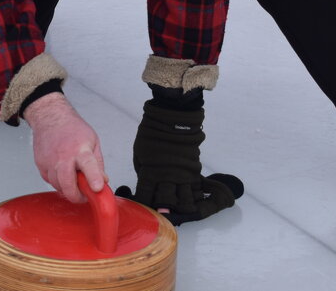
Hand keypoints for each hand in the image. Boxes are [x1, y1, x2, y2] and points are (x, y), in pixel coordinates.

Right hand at [22, 92, 105, 202]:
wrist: (50, 117)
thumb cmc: (72, 128)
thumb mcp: (93, 141)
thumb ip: (98, 163)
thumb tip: (103, 180)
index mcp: (81, 149)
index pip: (89, 166)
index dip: (93, 178)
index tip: (97, 188)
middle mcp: (64, 156)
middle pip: (67, 183)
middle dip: (76, 196)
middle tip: (83, 196)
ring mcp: (50, 161)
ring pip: (58, 186)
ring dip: (67, 188)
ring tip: (73, 179)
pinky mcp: (40, 165)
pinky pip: (50, 181)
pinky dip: (57, 181)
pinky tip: (62, 172)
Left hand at [118, 100, 243, 225]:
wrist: (172, 119)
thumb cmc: (152, 135)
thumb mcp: (140, 153)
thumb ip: (143, 171)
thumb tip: (148, 184)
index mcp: (149, 173)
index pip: (144, 196)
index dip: (142, 204)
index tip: (142, 209)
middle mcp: (166, 178)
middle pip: (164, 203)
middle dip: (162, 212)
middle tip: (160, 218)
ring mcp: (181, 176)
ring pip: (183, 200)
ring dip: (180, 209)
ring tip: (178, 215)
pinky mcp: (193, 171)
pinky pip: (195, 189)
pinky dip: (195, 198)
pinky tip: (193, 203)